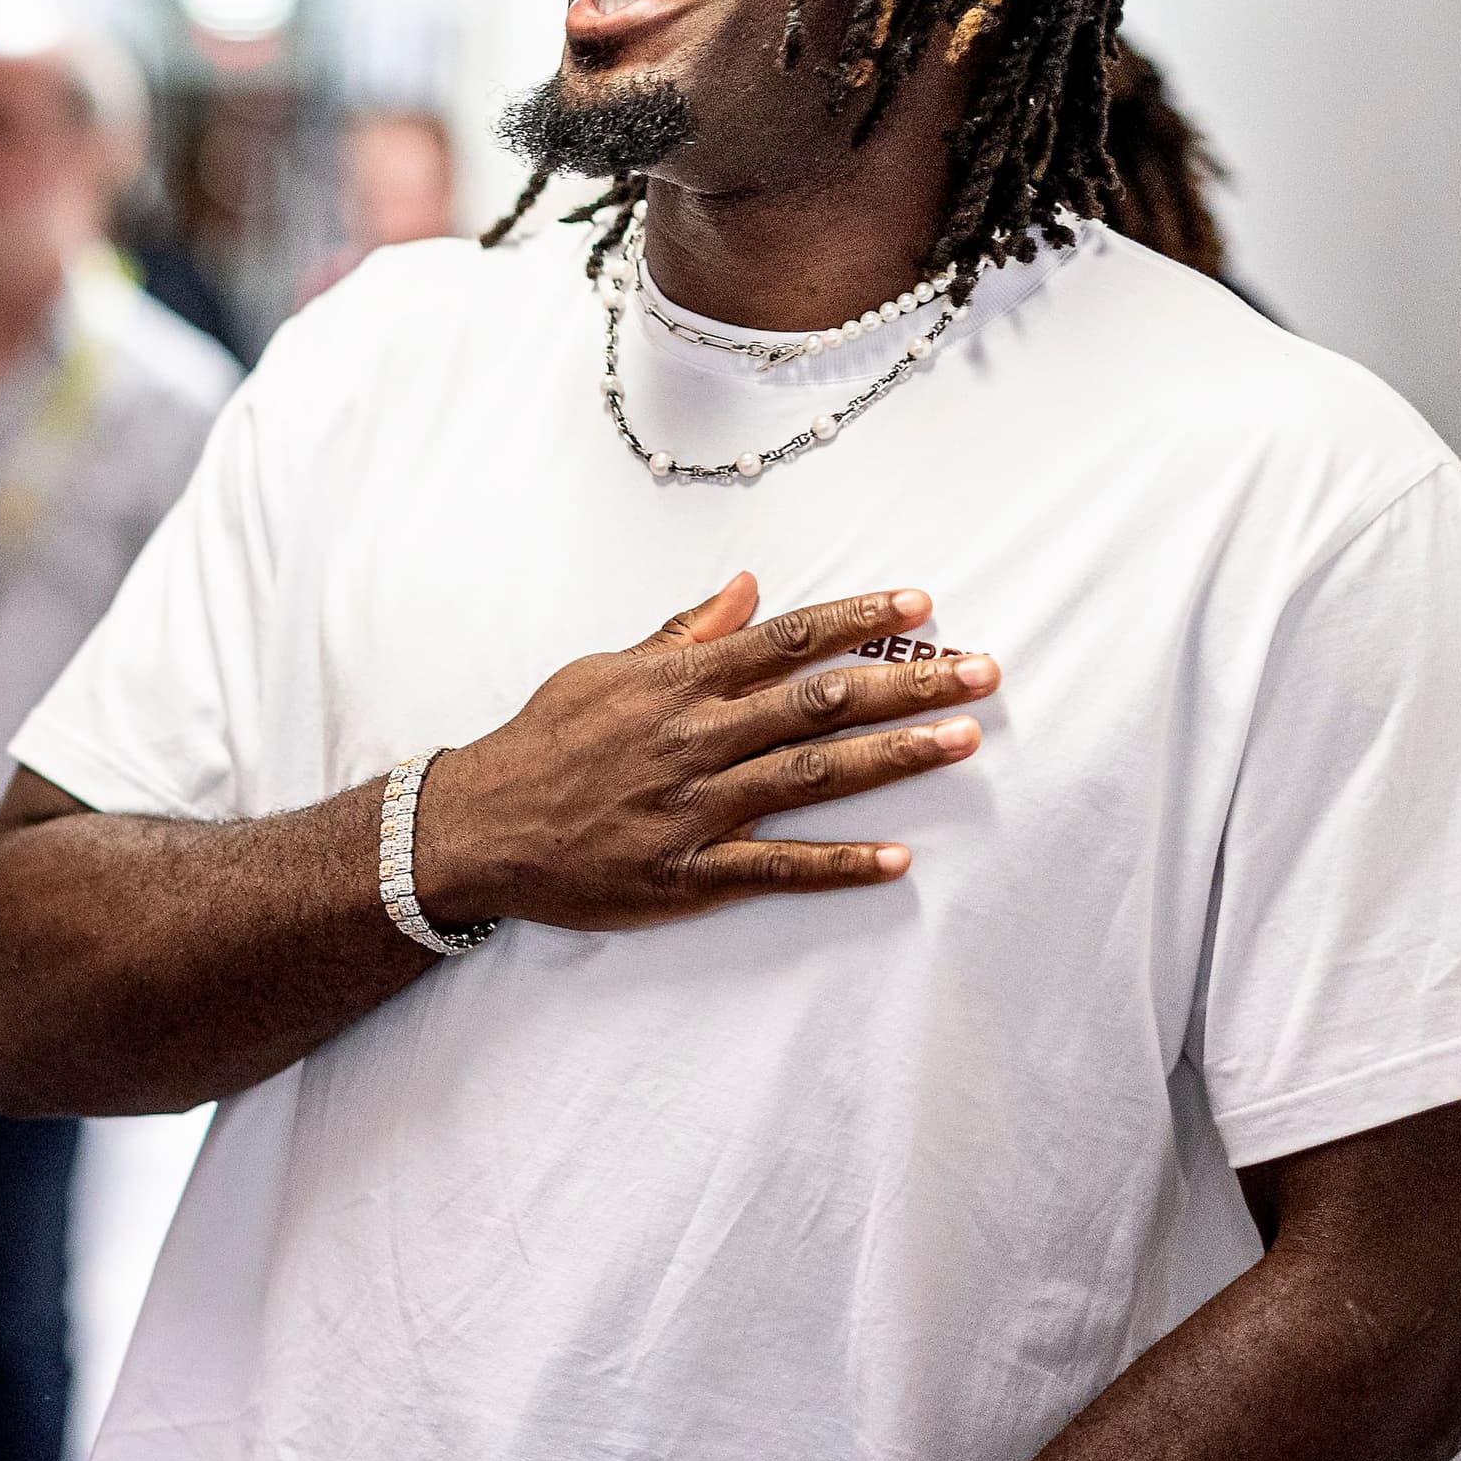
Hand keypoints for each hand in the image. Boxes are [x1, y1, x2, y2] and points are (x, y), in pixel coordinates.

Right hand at [410, 574, 994, 932]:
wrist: (478, 828)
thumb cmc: (544, 743)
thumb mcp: (604, 671)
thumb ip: (682, 633)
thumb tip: (747, 588)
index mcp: (678, 683)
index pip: (786, 641)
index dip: (859, 622)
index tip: (923, 607)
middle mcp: (695, 739)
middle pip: (820, 702)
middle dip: (908, 685)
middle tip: (982, 672)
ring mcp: (695, 808)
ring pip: (812, 776)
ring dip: (894, 758)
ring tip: (964, 741)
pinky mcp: (688, 872)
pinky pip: (776, 868)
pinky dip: (837, 865)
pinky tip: (896, 860)